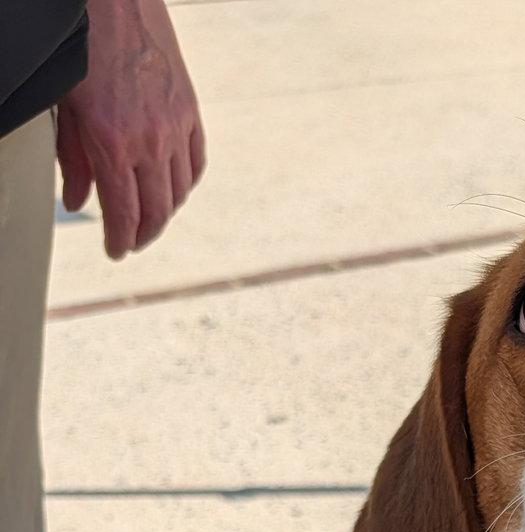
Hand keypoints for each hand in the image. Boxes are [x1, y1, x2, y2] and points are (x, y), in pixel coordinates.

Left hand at [56, 0, 205, 260]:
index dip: (120, 240)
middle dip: (143, 234)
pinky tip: (174, 188)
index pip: (124, 213)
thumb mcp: (66, 107)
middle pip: (156, 211)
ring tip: (151, 219)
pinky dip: (185, 183)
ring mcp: (175, 127)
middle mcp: (151, 142)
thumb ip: (73, 159)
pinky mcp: (190, 111)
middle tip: (131, 242)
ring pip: (179, 192)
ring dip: (165, 213)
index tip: (115, 252)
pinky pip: (195, 163)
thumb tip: (76, 200)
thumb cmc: (83, 46)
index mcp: (114, 143)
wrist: (115, 0)